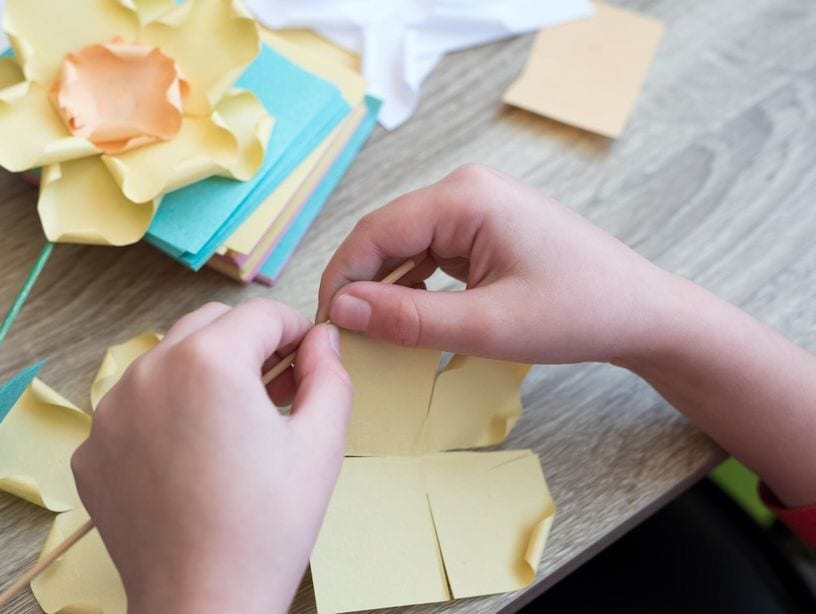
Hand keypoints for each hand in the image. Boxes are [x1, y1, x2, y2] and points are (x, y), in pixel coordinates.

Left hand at [71, 300, 351, 613]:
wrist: (202, 604)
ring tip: (230, 427)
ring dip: (200, 375)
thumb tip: (322, 340)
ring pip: (166, 362)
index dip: (294, 329)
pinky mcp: (92, 449)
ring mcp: (111, 411)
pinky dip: (162, 416)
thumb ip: (329, 374)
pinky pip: (133, 408)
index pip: (260, 314)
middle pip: (208, 326)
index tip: (307, 355)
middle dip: (246, 345)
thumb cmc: (266, 529)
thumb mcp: (321, 445)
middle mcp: (150, 371)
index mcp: (209, 361)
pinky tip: (188, 460)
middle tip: (275, 390)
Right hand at [319, 164, 815, 509]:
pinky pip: (428, 252)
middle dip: (360, 284)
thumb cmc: (578, 314)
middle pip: (384, 234)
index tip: (326, 327)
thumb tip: (341, 310)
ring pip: (403, 245)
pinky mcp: (482, 227)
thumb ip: (408, 319)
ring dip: (384, 286)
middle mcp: (465, 188)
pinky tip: (406, 318)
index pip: (374, 231)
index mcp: (465, 196)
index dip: (341, 279)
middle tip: (344, 336)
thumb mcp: (486, 327)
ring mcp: (475, 205)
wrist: (642, 313)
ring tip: (370, 333)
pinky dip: (411, 284)